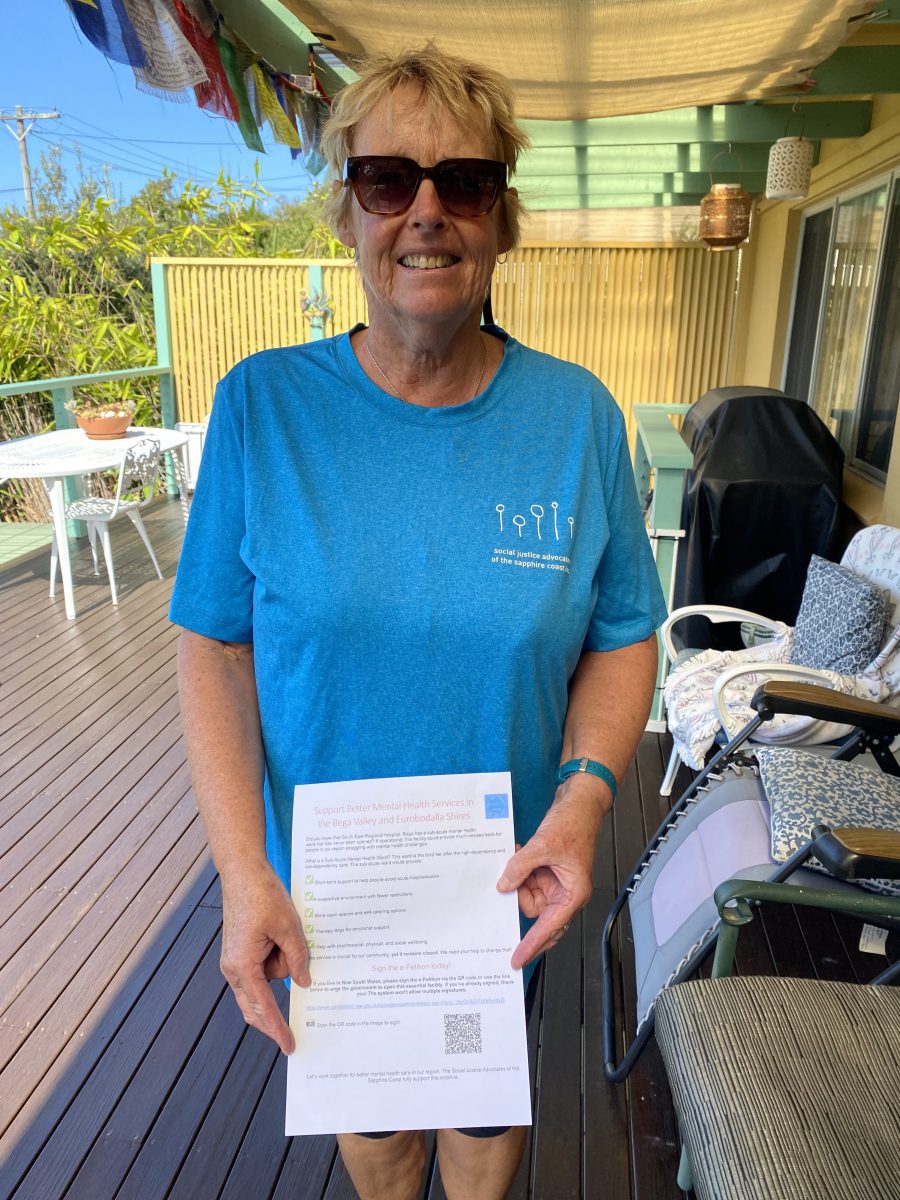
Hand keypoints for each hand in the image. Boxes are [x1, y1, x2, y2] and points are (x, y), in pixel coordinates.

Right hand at [219, 864, 309, 1054]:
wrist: (242, 871)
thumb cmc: (262, 895)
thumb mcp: (289, 926)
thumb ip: (297, 958)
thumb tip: (303, 982)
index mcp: (243, 965)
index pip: (263, 1007)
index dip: (277, 1028)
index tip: (289, 1045)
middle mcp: (233, 968)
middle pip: (255, 1005)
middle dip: (273, 1014)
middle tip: (293, 1031)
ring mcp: (233, 960)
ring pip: (262, 982)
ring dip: (280, 967)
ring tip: (287, 935)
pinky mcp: (239, 951)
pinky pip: (259, 968)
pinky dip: (274, 961)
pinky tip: (282, 940)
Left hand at [497, 779, 606, 968]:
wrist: (578, 803)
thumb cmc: (574, 824)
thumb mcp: (543, 845)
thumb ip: (521, 867)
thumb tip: (504, 885)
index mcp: (573, 894)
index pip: (549, 928)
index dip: (532, 944)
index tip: (516, 959)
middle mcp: (565, 892)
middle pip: (537, 914)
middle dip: (520, 900)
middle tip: (504, 894)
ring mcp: (555, 882)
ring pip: (528, 896)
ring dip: (518, 881)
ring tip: (517, 858)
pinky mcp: (547, 871)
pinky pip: (527, 880)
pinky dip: (519, 871)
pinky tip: (517, 855)